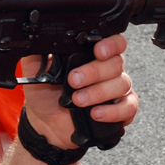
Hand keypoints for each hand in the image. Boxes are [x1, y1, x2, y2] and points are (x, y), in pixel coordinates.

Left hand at [23, 35, 138, 149]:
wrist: (45, 124)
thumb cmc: (45, 95)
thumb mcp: (36, 71)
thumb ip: (38, 54)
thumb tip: (37, 40)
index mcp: (93, 56)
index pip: (114, 42)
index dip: (110, 44)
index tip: (98, 51)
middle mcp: (109, 70)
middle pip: (116, 63)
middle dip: (94, 72)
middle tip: (74, 81)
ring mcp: (116, 90)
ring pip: (122, 84)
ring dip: (99, 92)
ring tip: (78, 100)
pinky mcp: (120, 110)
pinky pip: (129, 107)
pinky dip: (114, 111)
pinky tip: (96, 113)